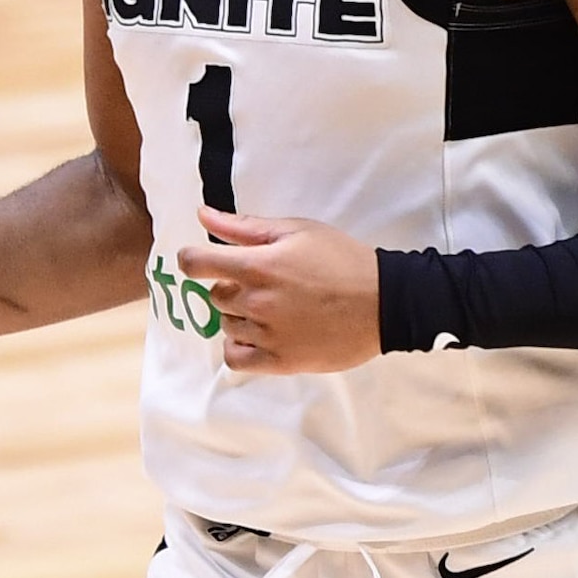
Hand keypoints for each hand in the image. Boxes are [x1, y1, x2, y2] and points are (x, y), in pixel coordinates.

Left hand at [179, 208, 382, 375]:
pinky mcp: (280, 361)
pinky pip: (236, 359)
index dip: (193, 259)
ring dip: (240, 315)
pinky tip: (257, 336)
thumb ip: (245, 227)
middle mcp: (257, 302)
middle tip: (263, 282)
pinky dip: (239, 347)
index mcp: (258, 266)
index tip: (204, 261)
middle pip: (215, 295)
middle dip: (230, 286)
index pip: (196, 263)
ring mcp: (267, 335)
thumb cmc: (342, 260)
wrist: (384, 303)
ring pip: (227, 325)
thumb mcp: (297, 232)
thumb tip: (203, 216)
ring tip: (273, 308)